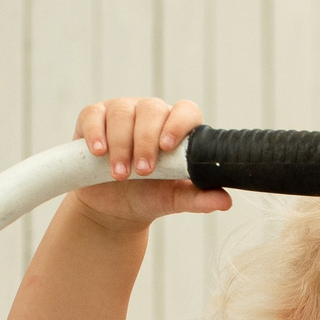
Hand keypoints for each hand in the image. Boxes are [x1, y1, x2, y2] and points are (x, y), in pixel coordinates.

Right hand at [70, 96, 230, 230]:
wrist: (113, 208)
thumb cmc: (148, 196)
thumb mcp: (173, 200)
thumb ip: (199, 198)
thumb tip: (226, 201)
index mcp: (176, 128)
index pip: (185, 111)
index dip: (178, 124)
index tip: (168, 147)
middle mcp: (150, 114)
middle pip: (151, 110)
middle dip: (146, 142)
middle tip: (142, 172)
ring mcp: (122, 112)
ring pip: (122, 112)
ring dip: (121, 144)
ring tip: (120, 174)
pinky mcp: (94, 117)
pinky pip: (94, 115)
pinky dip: (96, 132)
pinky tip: (98, 152)